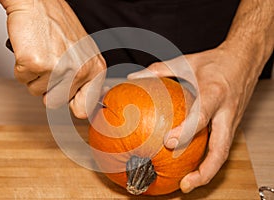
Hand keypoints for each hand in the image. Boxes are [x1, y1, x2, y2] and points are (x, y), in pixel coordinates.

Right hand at [0, 0, 105, 117]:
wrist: (38, 3)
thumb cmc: (58, 26)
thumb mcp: (83, 53)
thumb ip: (84, 79)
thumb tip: (83, 107)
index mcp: (95, 69)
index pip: (85, 107)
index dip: (73, 107)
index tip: (69, 102)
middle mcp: (80, 70)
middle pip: (56, 102)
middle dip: (48, 86)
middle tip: (50, 64)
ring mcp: (59, 68)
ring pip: (37, 92)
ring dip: (34, 76)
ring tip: (42, 54)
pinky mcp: (37, 64)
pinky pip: (23, 80)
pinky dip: (22, 68)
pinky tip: (32, 50)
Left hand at [128, 44, 258, 192]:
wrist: (244, 61)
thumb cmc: (216, 62)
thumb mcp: (186, 62)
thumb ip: (159, 70)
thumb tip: (134, 77)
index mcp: (214, 93)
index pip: (202, 117)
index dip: (186, 132)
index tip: (168, 142)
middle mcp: (226, 111)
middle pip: (221, 149)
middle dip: (205, 171)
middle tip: (185, 184)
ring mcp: (232, 121)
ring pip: (223, 153)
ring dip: (208, 171)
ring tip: (188, 182)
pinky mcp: (233, 125)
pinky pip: (222, 146)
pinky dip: (209, 159)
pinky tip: (193, 164)